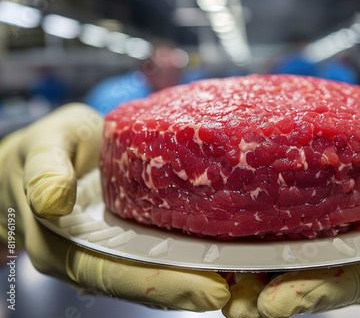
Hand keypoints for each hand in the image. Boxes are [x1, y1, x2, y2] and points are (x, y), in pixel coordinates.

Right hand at [0, 103, 228, 310]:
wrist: (48, 153)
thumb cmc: (46, 148)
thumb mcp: (42, 147)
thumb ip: (46, 172)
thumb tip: (53, 200)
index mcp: (63, 244)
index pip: (114, 273)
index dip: (160, 285)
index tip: (206, 289)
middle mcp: (91, 255)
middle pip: (142, 281)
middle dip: (188, 289)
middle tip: (232, 291)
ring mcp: (113, 248)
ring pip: (154, 273)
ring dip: (194, 278)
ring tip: (237, 278)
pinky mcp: (130, 234)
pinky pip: (158, 251)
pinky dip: (189, 257)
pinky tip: (220, 254)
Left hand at [223, 141, 359, 317]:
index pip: (349, 281)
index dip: (316, 294)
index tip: (277, 304)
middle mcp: (349, 257)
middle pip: (308, 280)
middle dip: (271, 295)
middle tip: (235, 303)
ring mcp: (325, 244)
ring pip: (285, 265)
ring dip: (251, 276)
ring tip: (219, 284)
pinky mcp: (306, 225)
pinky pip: (275, 238)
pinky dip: (249, 245)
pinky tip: (223, 246)